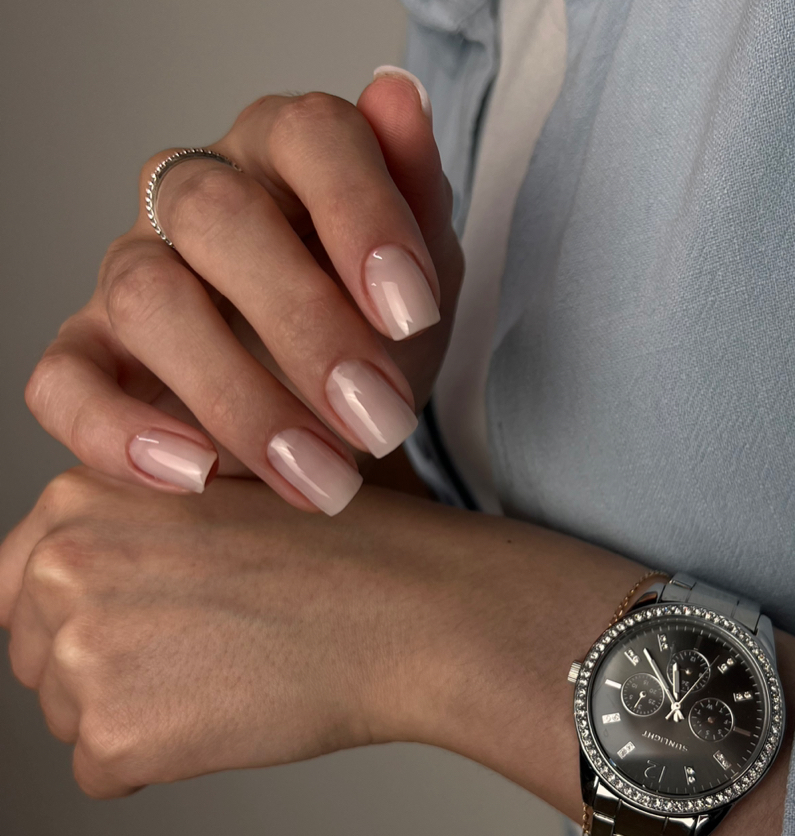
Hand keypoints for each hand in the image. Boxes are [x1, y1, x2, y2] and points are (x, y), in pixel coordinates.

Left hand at [0, 465, 794, 835]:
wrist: (412, 604)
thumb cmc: (349, 540)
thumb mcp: (226, 482)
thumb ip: (142, 513)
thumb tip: (101, 565)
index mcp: (83, 491)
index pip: (28, 577)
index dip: (95, 606)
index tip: (149, 616)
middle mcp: (62, 562)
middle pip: (36, 648)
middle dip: (108, 660)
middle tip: (204, 644)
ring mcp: (81, 649)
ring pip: (70, 713)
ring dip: (140, 709)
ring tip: (231, 669)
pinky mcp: (115, 732)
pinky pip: (104, 770)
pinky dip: (164, 759)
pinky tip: (233, 709)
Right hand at [23, 71, 462, 514]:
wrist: (335, 413)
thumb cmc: (378, 329)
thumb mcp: (424, 271)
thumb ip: (417, 192)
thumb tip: (397, 93)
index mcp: (287, 151)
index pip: (312, 135)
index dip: (363, 217)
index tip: (413, 314)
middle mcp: (198, 192)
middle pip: (219, 216)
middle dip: (308, 327)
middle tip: (379, 418)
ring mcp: (133, 268)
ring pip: (146, 300)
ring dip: (240, 399)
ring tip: (321, 476)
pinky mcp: (90, 351)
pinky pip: (64, 380)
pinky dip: (120, 433)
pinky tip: (199, 477)